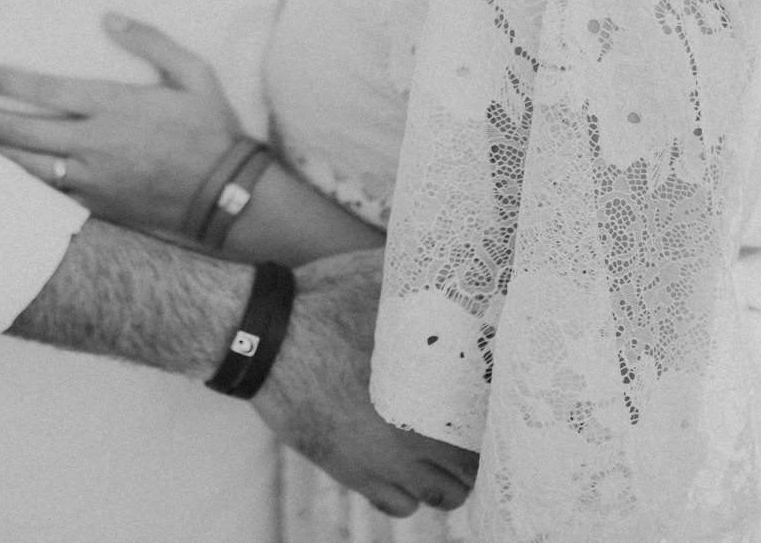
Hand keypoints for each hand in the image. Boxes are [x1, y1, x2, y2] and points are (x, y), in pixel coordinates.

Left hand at [0, 14, 246, 235]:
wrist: (227, 196)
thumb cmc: (213, 130)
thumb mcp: (194, 74)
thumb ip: (151, 41)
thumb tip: (110, 17)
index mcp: (114, 105)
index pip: (44, 90)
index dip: (3, 80)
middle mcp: (94, 143)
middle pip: (19, 130)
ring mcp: (91, 178)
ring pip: (23, 166)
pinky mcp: (95, 205)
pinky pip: (45, 194)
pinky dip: (15, 182)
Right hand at [254, 250, 478, 516]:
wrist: (263, 337)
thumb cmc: (324, 301)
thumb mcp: (383, 277)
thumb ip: (426, 275)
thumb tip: (458, 254)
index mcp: (437, 387)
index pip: (492, 419)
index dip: (498, 410)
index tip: (493, 397)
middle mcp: (420, 434)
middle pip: (478, 465)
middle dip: (480, 447)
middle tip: (471, 426)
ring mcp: (385, 461)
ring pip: (444, 495)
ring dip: (450, 477)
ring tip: (444, 453)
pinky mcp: (352, 473)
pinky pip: (400, 506)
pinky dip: (409, 494)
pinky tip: (404, 468)